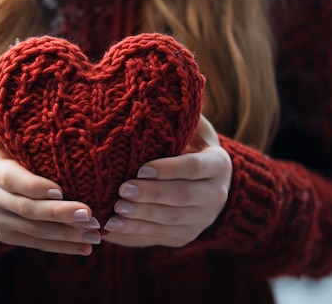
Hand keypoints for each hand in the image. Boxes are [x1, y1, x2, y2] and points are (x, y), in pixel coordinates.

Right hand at [0, 114, 101, 255]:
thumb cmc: (14, 144)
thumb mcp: (7, 133)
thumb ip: (0, 128)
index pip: (11, 179)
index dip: (35, 186)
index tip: (62, 189)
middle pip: (25, 208)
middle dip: (59, 214)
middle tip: (90, 216)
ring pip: (33, 230)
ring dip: (66, 234)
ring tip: (95, 234)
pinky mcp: (6, 234)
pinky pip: (35, 244)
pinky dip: (62, 247)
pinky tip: (85, 247)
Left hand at [102, 114, 231, 247]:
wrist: (203, 181)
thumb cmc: (187, 144)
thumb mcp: (190, 128)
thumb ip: (178, 118)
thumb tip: (154, 94)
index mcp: (218, 164)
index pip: (195, 167)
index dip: (169, 169)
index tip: (141, 168)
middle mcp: (216, 195)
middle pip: (183, 197)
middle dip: (151, 195)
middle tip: (123, 190)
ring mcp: (201, 219)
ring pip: (170, 220)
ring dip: (141, 217)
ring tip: (114, 211)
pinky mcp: (185, 236)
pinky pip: (159, 236)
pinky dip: (135, 232)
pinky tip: (113, 227)